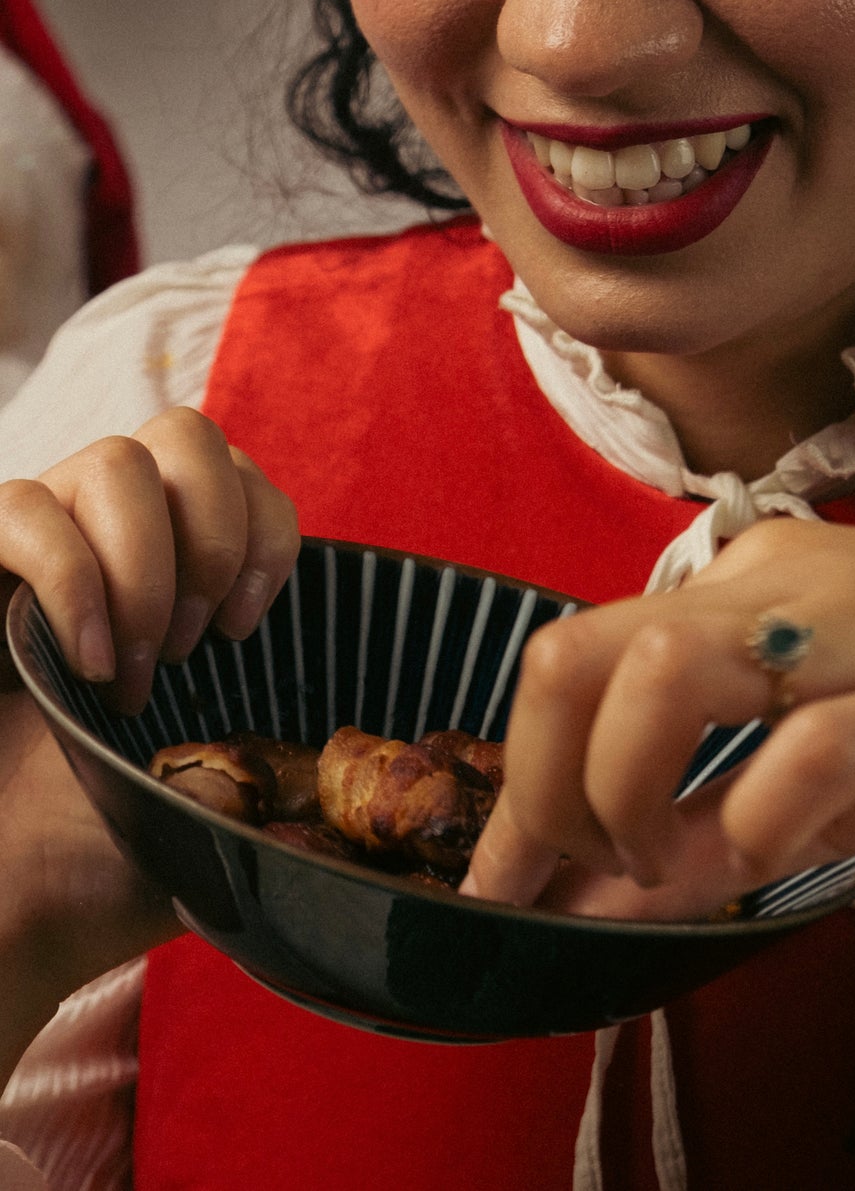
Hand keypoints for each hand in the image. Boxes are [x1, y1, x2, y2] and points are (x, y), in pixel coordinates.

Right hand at [0, 408, 298, 1060]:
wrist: (3, 901)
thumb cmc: (97, 855)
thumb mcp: (209, 790)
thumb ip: (266, 753)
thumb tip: (340, 771)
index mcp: (170, 567)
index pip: (242, 475)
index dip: (264, 531)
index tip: (250, 627)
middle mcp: (104, 534)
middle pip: (187, 435)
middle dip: (213, 534)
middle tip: (199, 646)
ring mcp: (37, 540)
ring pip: (114, 458)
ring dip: (146, 566)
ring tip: (137, 670)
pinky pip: (23, 508)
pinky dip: (71, 575)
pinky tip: (91, 661)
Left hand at [465, 513, 854, 917]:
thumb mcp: (845, 770)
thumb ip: (723, 819)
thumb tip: (599, 900)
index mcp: (760, 583)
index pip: (580, 655)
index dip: (521, 785)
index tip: (503, 889)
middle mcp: (791, 586)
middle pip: (584, 656)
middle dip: (543, 797)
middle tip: (575, 892)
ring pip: (663, 678)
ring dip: (628, 800)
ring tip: (670, 871)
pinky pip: (803, 756)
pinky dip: (754, 828)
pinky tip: (767, 864)